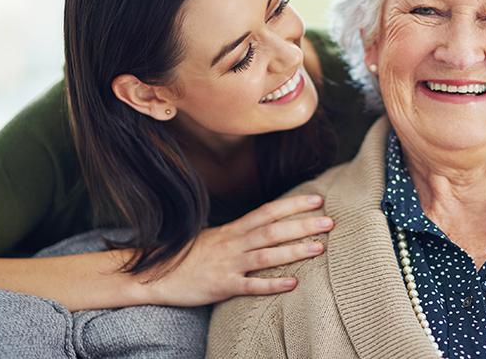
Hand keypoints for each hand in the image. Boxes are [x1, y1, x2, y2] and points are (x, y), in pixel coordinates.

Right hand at [140, 194, 332, 306]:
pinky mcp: (223, 286)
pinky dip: (273, 284)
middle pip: (274, 230)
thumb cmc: (189, 255)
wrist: (156, 274)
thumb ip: (241, 232)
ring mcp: (229, 264)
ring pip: (267, 254)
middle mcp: (234, 243)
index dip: (294, 204)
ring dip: (295, 250)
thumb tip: (267, 226)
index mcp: (233, 229)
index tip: (318, 199)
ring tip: (320, 248)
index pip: (268, 211)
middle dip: (303, 225)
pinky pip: (251, 285)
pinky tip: (293, 283)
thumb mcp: (216, 237)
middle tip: (330, 221)